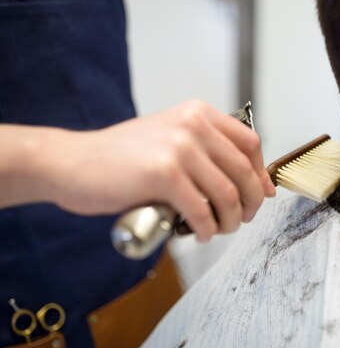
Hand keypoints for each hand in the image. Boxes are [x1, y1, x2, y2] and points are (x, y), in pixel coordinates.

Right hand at [45, 100, 274, 240]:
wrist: (71, 162)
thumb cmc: (120, 157)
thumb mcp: (169, 138)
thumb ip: (205, 151)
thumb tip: (249, 181)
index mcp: (198, 113)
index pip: (250, 143)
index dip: (260, 174)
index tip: (261, 194)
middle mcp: (193, 125)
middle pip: (244, 172)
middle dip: (249, 204)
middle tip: (240, 220)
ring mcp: (179, 148)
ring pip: (228, 195)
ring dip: (229, 221)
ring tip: (218, 230)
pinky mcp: (164, 174)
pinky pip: (202, 211)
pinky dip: (206, 229)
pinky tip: (199, 234)